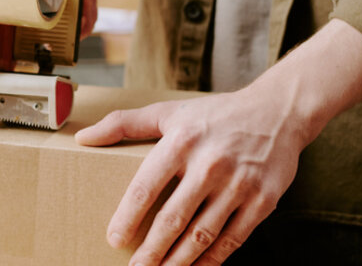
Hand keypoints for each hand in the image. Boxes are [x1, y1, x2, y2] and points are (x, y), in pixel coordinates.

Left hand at [75, 90, 314, 264]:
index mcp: (181, 142)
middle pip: (173, 218)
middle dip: (150, 250)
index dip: (127, 217)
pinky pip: (233, 239)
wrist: (279, 112)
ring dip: (179, 261)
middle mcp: (210, 164)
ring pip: (202, 235)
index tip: (114, 238)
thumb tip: (82, 138)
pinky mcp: (263, 200)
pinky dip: (213, 260)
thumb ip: (123, 124)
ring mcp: (239, 185)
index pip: (146, 186)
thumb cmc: (216, 114)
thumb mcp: (168, 111)